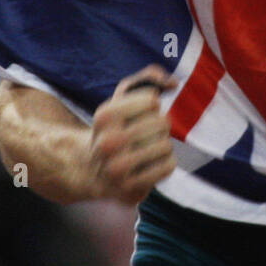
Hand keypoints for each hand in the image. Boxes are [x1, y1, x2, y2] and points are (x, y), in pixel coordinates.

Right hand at [88, 65, 176, 204]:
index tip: (139, 115)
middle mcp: (108, 142)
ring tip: (149, 150)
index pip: (152, 100)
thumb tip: (172, 82)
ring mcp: (118, 168)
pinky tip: (152, 164)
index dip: (151, 106)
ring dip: (164, 145)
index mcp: (105, 116)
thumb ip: (148, 77)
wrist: (93, 170)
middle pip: (163, 122)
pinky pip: (168, 166)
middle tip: (146, 135)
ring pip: (167, 145)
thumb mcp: (123, 98)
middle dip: (160, 126)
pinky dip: (167, 163)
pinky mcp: (130, 188)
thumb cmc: (116, 128)